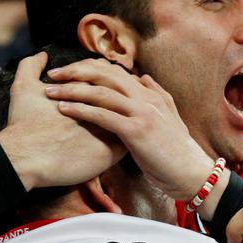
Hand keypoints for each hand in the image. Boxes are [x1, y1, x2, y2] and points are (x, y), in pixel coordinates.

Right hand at [0, 53, 124, 190]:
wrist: (26, 157)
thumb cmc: (23, 124)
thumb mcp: (22, 88)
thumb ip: (31, 66)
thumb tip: (43, 55)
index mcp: (86, 90)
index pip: (106, 80)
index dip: (105, 84)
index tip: (102, 92)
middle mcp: (101, 107)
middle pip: (122, 100)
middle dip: (122, 103)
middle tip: (117, 111)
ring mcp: (108, 129)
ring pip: (126, 123)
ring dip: (125, 124)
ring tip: (120, 128)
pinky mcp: (110, 153)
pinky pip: (126, 148)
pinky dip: (124, 145)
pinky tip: (121, 147)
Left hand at [43, 58, 219, 201]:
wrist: (192, 174)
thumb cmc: (177, 153)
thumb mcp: (170, 118)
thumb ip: (157, 96)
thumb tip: (145, 78)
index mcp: (151, 94)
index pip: (115, 71)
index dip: (89, 68)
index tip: (70, 71)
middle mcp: (146, 97)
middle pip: (105, 74)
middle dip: (75, 71)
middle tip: (53, 75)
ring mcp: (142, 112)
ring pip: (101, 92)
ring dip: (72, 90)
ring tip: (50, 91)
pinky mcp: (136, 130)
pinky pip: (102, 115)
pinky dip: (81, 110)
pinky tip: (64, 110)